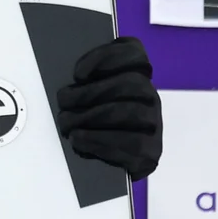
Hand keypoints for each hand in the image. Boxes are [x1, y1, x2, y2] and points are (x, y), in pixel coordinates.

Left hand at [55, 35, 159, 180]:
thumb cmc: (91, 126)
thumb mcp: (84, 99)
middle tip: (64, 101)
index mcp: (135, 77)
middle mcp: (149, 97)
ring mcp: (153, 124)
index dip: (106, 56)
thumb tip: (69, 81)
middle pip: (131, 83)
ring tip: (68, 124)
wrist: (111, 166)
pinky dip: (100, 141)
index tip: (78, 73)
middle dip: (91, 92)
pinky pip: (132, 143)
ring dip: (92, 116)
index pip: (134, 52)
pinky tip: (80, 140)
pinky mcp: (150, 151)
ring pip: (131, 110)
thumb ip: (82, 83)